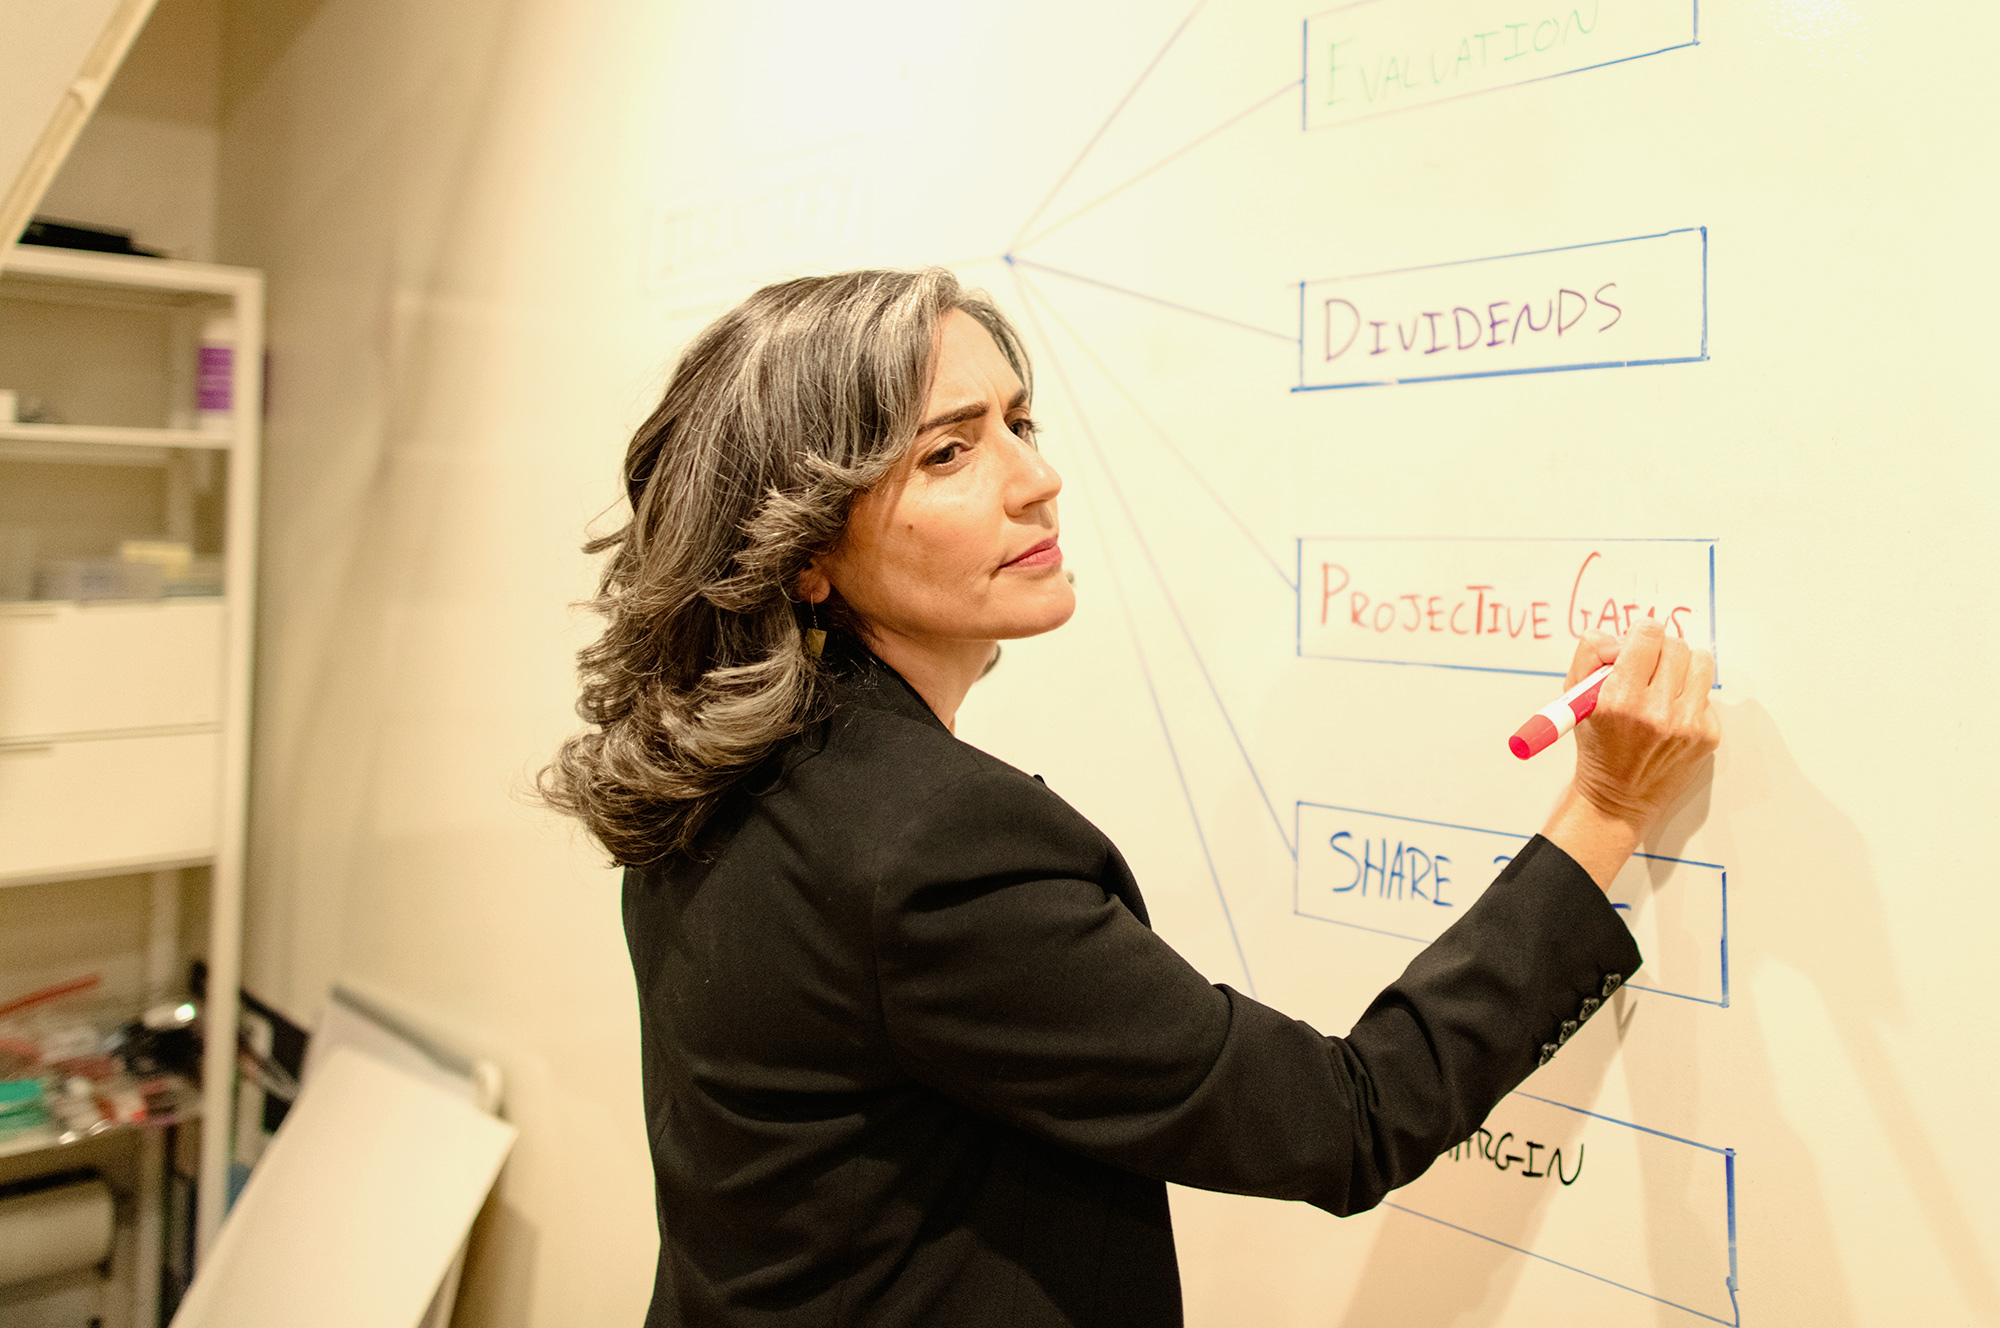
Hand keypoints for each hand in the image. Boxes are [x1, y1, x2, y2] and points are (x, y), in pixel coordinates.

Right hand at [1541, 621, 1720, 888]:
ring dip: (1682, 666)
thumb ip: (1588, 656)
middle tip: (1648, 664)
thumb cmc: (1597, 747)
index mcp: (1619, 698)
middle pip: (1676, 646)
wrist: (1619, 799)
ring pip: (1701, 662)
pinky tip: (1672, 712)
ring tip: (1666, 682)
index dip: (1640, 633)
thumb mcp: (1574, 700)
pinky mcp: (1707, 735)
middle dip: (1660, 649)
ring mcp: (1686, 725)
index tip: (1636, 642)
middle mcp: (1656, 712)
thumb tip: (1616, 636)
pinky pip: (1706, 695)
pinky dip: (1690, 696)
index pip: (1647, 635)